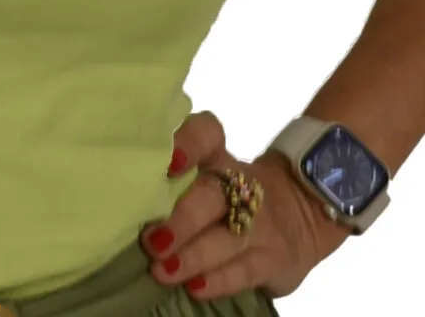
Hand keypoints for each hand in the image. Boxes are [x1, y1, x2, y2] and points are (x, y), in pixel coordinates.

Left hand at [139, 111, 350, 302]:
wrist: (305, 211)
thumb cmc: (233, 196)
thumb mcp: (214, 177)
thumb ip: (174, 185)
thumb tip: (119, 201)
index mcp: (219, 159)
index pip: (207, 135)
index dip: (189, 142)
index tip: (168, 161)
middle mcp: (241, 186)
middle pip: (214, 195)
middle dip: (183, 218)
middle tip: (151, 240)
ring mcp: (262, 223)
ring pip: (229, 237)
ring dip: (194, 255)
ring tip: (162, 270)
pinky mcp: (275, 258)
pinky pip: (246, 269)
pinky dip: (220, 280)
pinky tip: (195, 288)